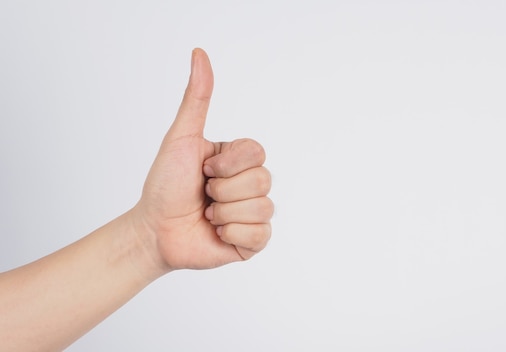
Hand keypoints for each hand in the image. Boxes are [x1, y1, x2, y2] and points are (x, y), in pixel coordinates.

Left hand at [131, 48, 272, 274]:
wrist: (155, 230)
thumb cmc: (165, 185)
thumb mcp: (181, 138)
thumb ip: (197, 99)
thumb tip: (199, 53)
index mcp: (239, 160)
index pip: (258, 152)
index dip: (228, 163)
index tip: (204, 170)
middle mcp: (251, 184)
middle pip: (262, 180)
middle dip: (222, 190)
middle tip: (203, 195)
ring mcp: (254, 213)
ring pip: (261, 207)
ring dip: (224, 213)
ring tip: (207, 215)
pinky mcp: (253, 241)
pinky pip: (260, 234)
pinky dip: (231, 233)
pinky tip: (217, 233)